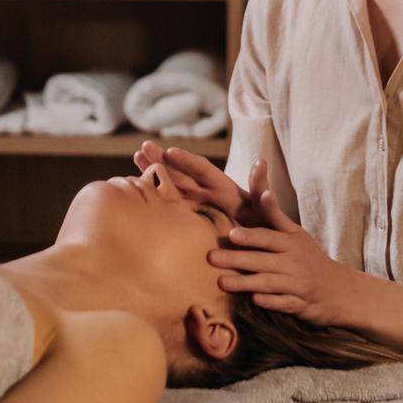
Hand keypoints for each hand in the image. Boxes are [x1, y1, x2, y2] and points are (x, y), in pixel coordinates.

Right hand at [131, 141, 270, 225]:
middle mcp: (207, 194)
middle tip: (143, 148)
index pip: (203, 170)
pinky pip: (171, 207)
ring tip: (137, 157)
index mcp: (224, 189)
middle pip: (182, 173)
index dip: (187, 161)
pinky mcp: (190, 222)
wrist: (262, 254)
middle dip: (163, 160)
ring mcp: (196, 207)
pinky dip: (156, 197)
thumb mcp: (265, 212)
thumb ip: (262, 193)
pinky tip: (138, 189)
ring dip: (155, 172)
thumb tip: (261, 164)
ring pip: (172, 186)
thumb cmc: (265, 231)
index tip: (170, 152)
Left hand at [207, 193, 341, 323]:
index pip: (268, 238)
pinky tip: (254, 301)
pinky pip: (285, 304)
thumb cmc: (309, 257)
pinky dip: (271, 302)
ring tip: (221, 282)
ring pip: (269, 283)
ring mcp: (298, 284)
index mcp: (291, 242)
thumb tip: (264, 191)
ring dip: (245, 283)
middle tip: (211, 258)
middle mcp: (294, 262)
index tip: (232, 234)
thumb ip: (275, 215)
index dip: (251, 236)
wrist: (340, 290)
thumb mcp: (296, 234)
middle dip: (237, 260)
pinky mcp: (301, 305)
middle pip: (263, 260)